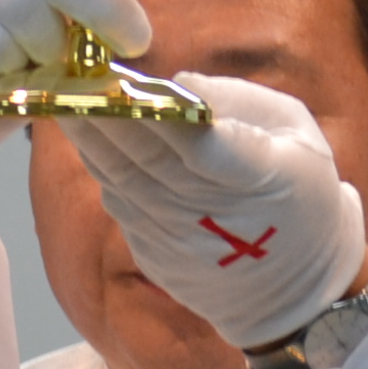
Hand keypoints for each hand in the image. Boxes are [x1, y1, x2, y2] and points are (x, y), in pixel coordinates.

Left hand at [65, 75, 367, 350]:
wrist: (296, 291)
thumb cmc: (302, 194)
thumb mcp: (297, 133)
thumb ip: (243, 101)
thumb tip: (180, 83)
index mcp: (264, 176)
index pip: (204, 146)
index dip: (163, 116)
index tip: (131, 81)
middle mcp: (215, 212)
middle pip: (149, 159)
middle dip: (108, 115)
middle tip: (77, 77)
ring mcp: (180, 239)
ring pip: (124, 180)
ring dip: (90, 140)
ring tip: (65, 99)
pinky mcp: (157, 254)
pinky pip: (121, 204)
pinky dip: (101, 169)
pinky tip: (85, 138)